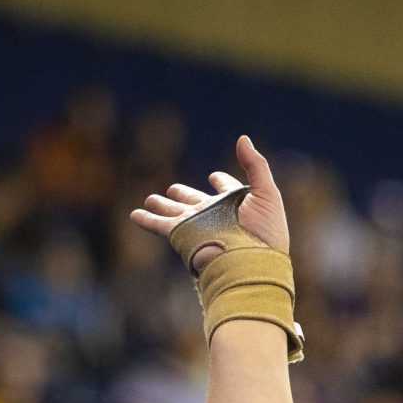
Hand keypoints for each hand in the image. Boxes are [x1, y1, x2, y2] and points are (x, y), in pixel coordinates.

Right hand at [128, 133, 289, 268]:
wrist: (252, 264)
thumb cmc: (265, 232)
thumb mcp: (266, 192)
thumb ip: (255, 165)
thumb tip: (243, 138)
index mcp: (235, 204)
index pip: (226, 188)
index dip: (222, 182)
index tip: (214, 176)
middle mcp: (214, 215)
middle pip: (195, 201)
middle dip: (184, 194)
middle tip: (173, 189)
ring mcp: (197, 225)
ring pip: (174, 211)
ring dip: (162, 206)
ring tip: (150, 199)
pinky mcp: (183, 235)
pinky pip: (160, 225)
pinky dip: (147, 220)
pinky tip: (135, 215)